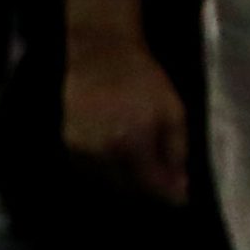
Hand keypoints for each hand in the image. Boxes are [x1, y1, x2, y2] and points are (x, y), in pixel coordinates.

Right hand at [63, 38, 187, 203]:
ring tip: (143, 162)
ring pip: (109, 181)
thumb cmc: (144, 81)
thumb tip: (179, 187)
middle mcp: (101, 150)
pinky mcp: (68, 142)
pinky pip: (92, 168)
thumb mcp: (174, 114)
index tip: (181, 196)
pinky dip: (108, 168)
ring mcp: (80, 147)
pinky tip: (120, 153)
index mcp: (131, 144)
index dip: (169, 194)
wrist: (100, 53)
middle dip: (149, 186)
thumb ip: (176, 153)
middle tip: (164, 175)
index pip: (151, 186)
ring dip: (129, 180)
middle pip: (130, 187)